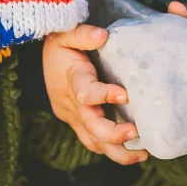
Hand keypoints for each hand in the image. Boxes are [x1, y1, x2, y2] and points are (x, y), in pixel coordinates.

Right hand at [42, 24, 147, 164]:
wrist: (44, 56)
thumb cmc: (60, 41)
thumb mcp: (66, 31)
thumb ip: (82, 33)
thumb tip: (102, 36)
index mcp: (71, 80)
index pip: (85, 94)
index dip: (104, 96)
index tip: (125, 95)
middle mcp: (71, 104)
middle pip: (90, 126)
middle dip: (113, 134)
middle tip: (136, 132)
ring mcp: (73, 117)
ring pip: (93, 141)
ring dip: (117, 152)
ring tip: (143, 154)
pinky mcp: (78, 122)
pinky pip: (94, 141)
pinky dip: (112, 149)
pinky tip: (134, 151)